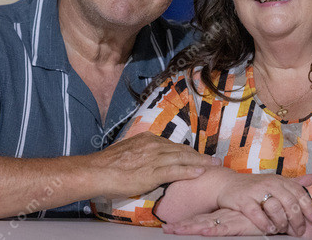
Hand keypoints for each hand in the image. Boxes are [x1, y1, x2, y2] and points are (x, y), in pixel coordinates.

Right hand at [93, 132, 219, 197]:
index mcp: (148, 140)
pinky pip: (175, 171)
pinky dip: (189, 171)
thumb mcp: (127, 151)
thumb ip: (141, 154)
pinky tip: (200, 172)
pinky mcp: (152, 172)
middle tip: (214, 159)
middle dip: (200, 155)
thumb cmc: (107, 165)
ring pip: (182, 159)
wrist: (96, 171)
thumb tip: (147, 160)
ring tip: (214, 165)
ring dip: (201, 162)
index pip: (173, 146)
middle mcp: (153, 146)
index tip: (198, 155)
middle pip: (182, 150)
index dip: (188, 152)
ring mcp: (154, 158)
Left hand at [163, 208, 311, 237]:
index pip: (204, 220)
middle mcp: (226, 218)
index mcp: (226, 216)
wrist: (284, 216)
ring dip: (189, 228)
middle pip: (200, 222)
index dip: (188, 222)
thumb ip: (244, 221)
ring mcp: (231, 221)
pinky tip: (201, 232)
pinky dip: (211, 230)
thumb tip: (230, 224)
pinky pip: (222, 229)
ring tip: (172, 230)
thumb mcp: (251, 222)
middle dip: (183, 227)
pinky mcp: (239, 225)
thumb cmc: (267, 218)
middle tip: (166, 229)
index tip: (171, 227)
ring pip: (205, 225)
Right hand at [216, 173, 311, 235]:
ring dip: (281, 222)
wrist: (227, 184)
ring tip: (282, 229)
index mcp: (279, 180)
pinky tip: (269, 229)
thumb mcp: (275, 181)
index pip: (298, 192)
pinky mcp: (243, 200)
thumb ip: (294, 182)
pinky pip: (256, 213)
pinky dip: (264, 223)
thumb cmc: (254, 186)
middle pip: (289, 201)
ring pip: (275, 207)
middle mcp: (269, 183)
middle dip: (297, 219)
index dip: (308, 206)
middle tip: (299, 231)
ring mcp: (256, 191)